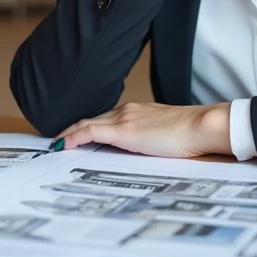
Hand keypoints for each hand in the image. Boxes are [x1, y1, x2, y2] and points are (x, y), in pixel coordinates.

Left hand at [52, 102, 230, 158]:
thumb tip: (145, 146)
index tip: (75, 134)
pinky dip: (73, 137)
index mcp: (137, 111)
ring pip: (87, 122)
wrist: (200, 127)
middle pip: (92, 118)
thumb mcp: (166, 133)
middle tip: (58, 140)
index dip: (87, 126)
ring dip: (69, 133)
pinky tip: (63, 145)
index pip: (105, 117)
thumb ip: (151, 135)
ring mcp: (124, 118)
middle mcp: (127, 110)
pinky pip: (90, 131)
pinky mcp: (124, 131)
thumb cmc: (191, 133)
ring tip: (56, 144)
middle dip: (73, 129)